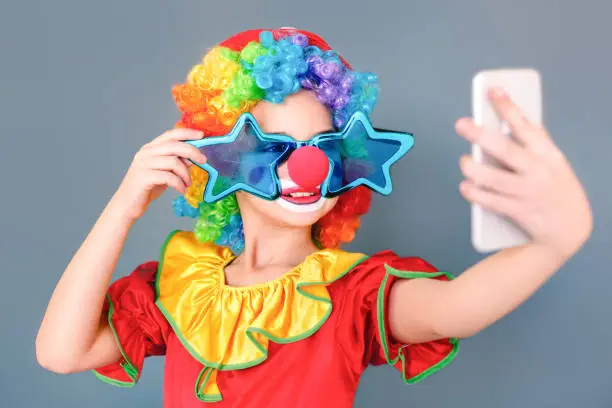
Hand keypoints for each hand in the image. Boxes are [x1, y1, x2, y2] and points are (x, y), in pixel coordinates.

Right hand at [111, 128, 206, 220]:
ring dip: (185, 174)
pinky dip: (179, 184)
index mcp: (150, 148)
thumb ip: (176, 163)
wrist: (128, 204)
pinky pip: (169, 177)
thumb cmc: (147, 187)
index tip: (201, 135)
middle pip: (174, 145)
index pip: (170, 134)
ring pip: (173, 162)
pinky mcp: (143, 177)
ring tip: (187, 184)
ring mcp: (143, 164)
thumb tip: (193, 158)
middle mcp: (146, 153)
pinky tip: (181, 190)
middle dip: (192, 151)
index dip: (187, 133)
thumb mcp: (164, 172)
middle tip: (204, 161)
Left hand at [455, 87, 592, 259]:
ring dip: (472, 168)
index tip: (491, 91)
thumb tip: (505, 120)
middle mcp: (538, 171)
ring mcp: (527, 192)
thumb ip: (532, 143)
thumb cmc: (554, 187)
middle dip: (480, 135)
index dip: (507, 107)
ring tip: (464, 161)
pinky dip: (473, 192)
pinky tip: (466, 186)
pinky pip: (489, 200)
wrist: (570, 228)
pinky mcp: (518, 211)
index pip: (526, 125)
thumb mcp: (553, 162)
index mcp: (547, 153)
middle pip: (504, 150)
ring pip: (492, 178)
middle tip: (461, 124)